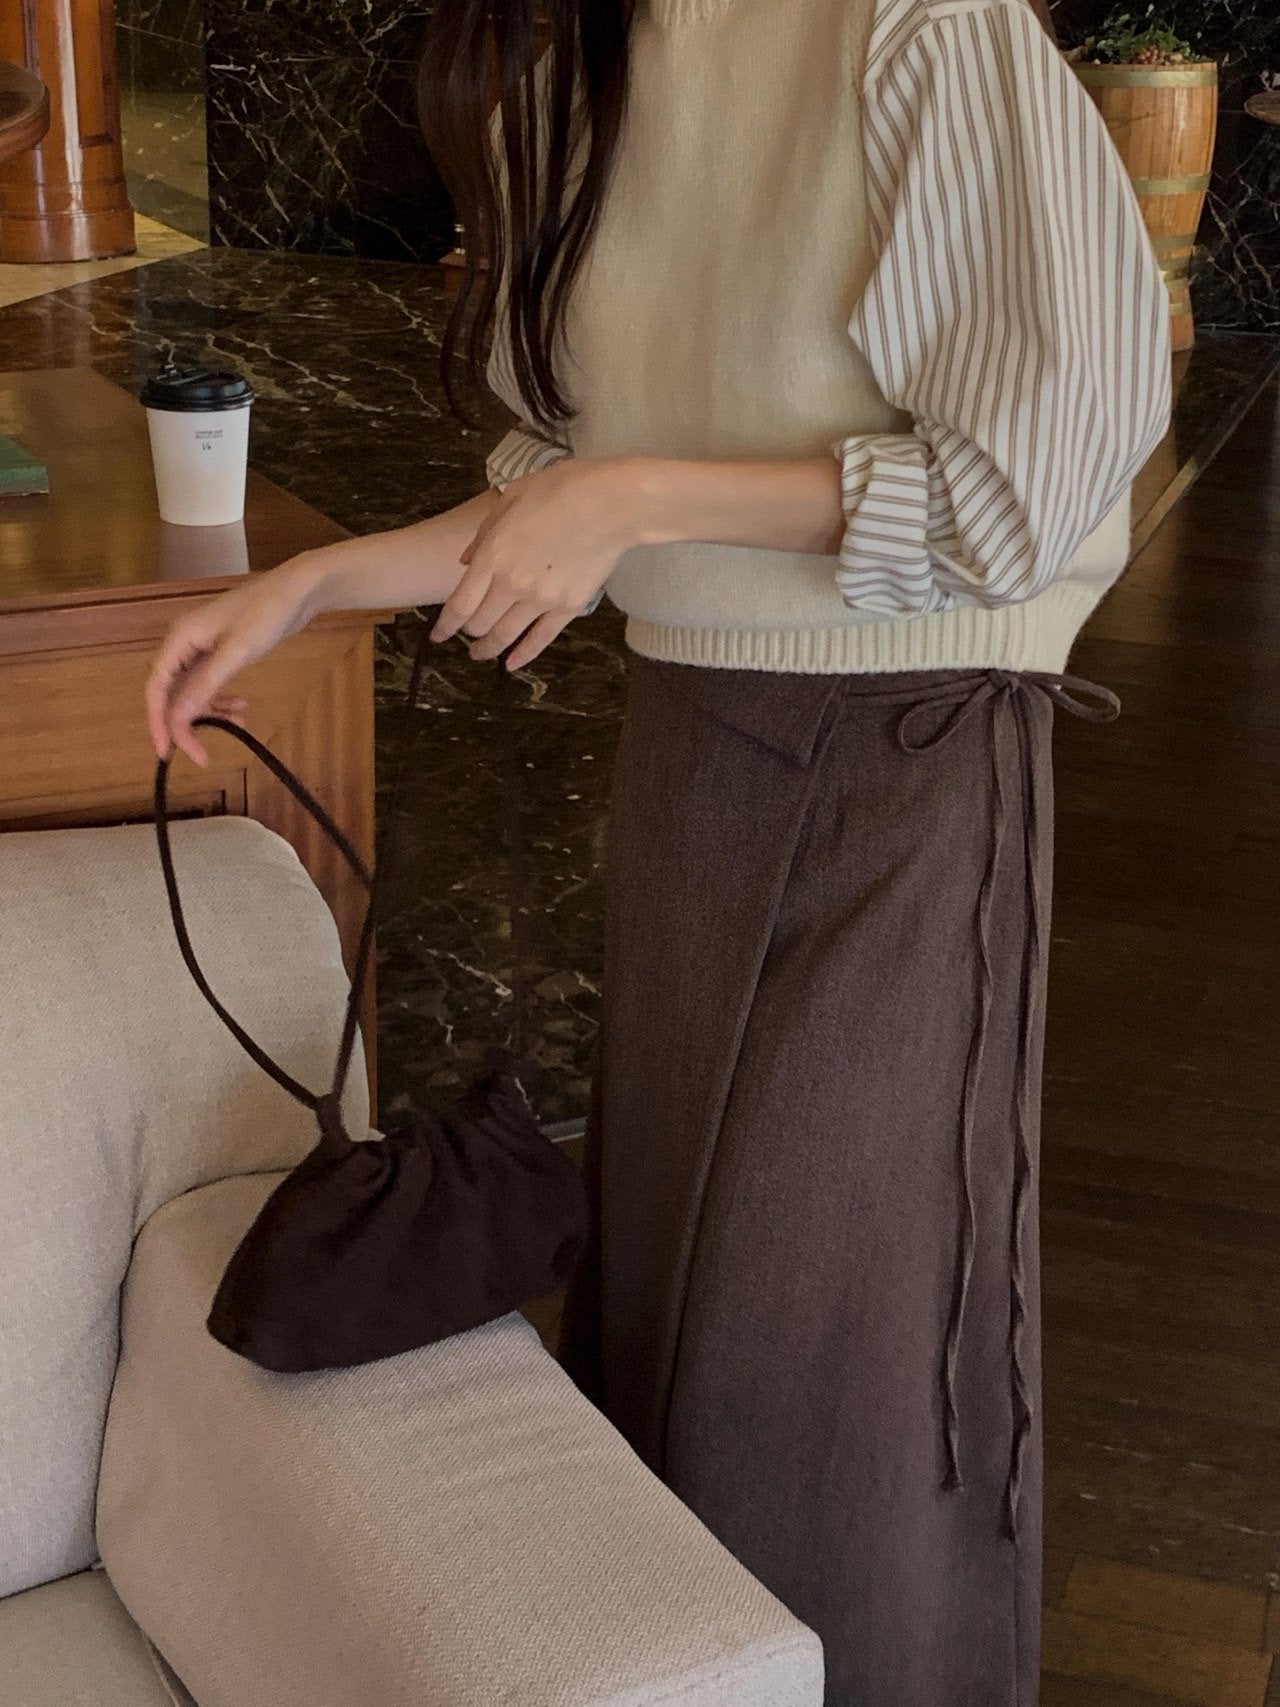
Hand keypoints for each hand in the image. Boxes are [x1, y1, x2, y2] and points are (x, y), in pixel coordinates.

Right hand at [145, 556, 326, 766]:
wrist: (297, 589)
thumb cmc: (266, 615)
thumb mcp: (237, 653)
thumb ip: (205, 684)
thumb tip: (177, 716)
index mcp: (180, 639)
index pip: (157, 688)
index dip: (158, 722)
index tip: (166, 753)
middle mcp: (184, 643)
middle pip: (172, 692)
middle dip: (185, 724)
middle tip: (202, 755)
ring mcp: (202, 646)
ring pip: (193, 690)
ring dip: (209, 712)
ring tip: (238, 724)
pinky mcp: (220, 649)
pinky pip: (210, 682)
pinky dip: (222, 699)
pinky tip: (242, 708)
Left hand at [431, 457, 643, 668]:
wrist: (610, 503)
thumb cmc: (560, 490)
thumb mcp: (511, 499)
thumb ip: (484, 534)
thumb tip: (465, 561)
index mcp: (493, 556)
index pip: (460, 604)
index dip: (445, 626)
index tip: (437, 635)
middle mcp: (512, 584)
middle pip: (480, 624)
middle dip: (468, 634)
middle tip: (466, 637)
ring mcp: (541, 600)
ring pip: (505, 636)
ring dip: (489, 649)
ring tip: (481, 654)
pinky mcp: (567, 607)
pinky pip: (540, 639)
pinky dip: (523, 655)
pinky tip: (512, 664)